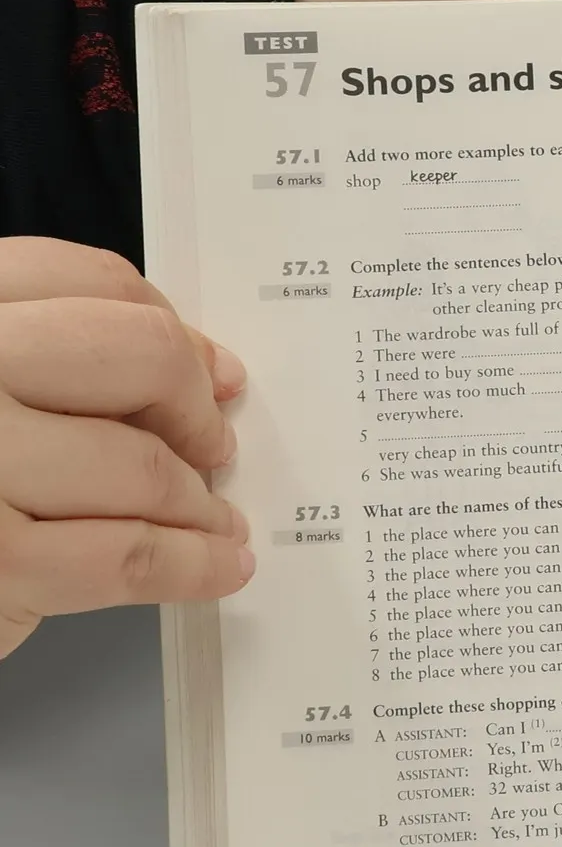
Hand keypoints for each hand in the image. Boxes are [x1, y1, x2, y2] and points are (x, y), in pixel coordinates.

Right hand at [0, 238, 252, 661]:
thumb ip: (56, 354)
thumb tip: (205, 371)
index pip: (86, 281)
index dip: (169, 328)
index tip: (208, 372)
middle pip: (138, 355)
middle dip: (193, 408)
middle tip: (211, 446)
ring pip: (143, 465)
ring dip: (199, 503)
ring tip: (214, 520)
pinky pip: (129, 555)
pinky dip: (195, 565)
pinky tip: (220, 566)